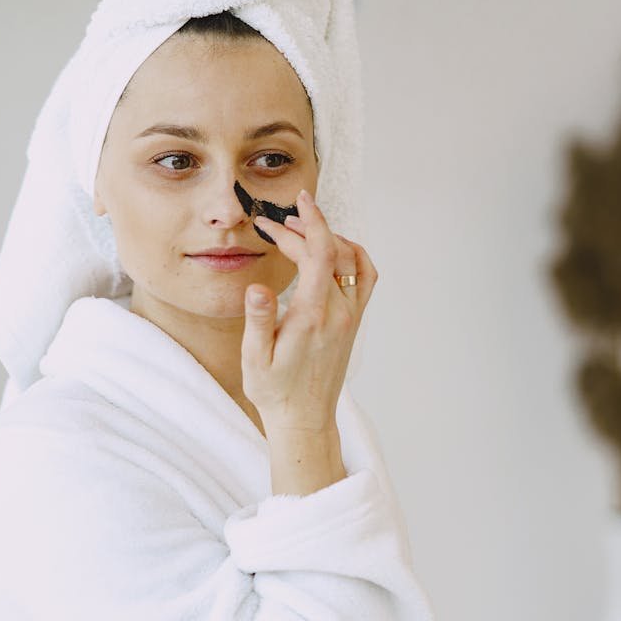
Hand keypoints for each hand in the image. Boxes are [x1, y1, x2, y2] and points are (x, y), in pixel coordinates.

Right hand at [241, 189, 375, 432]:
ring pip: (353, 261)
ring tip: (298, 231)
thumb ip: (258, 322)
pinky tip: (330, 250)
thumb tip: (258, 289)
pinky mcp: (354, 322)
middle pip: (333, 252)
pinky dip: (352, 255)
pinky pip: (365, 278)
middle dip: (306, 229)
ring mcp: (351, 317)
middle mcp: (339, 314)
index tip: (297, 202)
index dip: (311, 222)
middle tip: (275, 224)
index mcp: (312, 317)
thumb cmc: (276, 391)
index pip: (320, 255)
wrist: (305, 418)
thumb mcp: (255, 359)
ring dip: (329, 238)